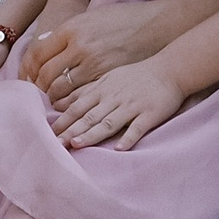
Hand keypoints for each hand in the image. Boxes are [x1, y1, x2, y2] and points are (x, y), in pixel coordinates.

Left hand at [19, 2, 170, 95]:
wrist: (158, 26)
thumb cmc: (126, 19)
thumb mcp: (92, 17)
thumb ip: (67, 32)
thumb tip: (44, 42)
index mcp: (72, 28)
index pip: (38, 53)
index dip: (28, 68)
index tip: (27, 77)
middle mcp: (80, 46)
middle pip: (46, 73)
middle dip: (38, 86)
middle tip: (37, 93)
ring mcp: (95, 63)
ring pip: (61, 89)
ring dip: (53, 98)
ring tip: (52, 103)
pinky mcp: (108, 78)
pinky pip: (82, 97)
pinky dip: (73, 104)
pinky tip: (72, 109)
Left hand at [52, 58, 188, 150]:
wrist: (170, 69)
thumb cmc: (137, 76)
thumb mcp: (109, 78)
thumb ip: (88, 91)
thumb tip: (62, 103)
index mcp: (104, 90)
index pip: (79, 106)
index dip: (64, 120)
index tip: (48, 133)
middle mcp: (115, 98)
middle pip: (90, 116)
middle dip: (71, 131)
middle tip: (55, 144)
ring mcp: (132, 106)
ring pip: (109, 122)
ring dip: (93, 134)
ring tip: (78, 144)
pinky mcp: (150, 114)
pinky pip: (138, 127)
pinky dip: (128, 138)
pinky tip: (119, 148)